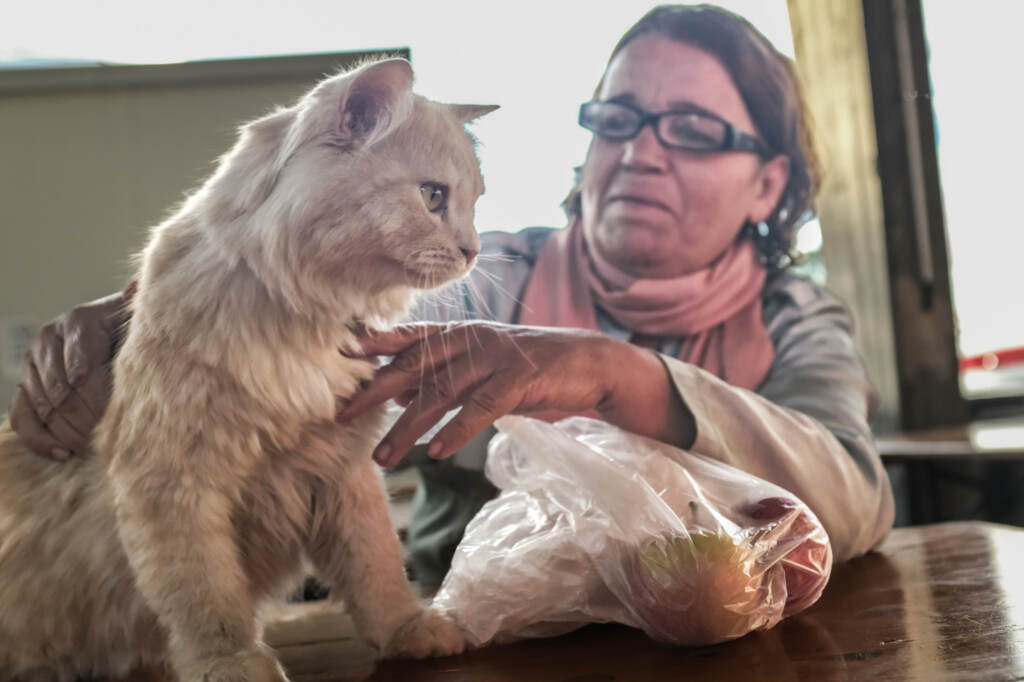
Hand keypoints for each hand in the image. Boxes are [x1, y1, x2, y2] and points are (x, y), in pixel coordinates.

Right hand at [8, 282, 134, 458]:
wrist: (108, 329)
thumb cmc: (129, 328)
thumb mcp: (135, 319)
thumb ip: (136, 311)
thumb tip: (138, 289)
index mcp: (79, 320)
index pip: (82, 367)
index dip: (97, 397)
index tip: (113, 417)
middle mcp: (49, 338)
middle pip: (61, 390)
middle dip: (84, 419)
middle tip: (104, 440)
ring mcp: (33, 363)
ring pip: (42, 404)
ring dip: (66, 432)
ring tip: (89, 449)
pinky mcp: (24, 385)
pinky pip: (22, 416)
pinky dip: (39, 438)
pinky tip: (62, 453)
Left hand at [336, 321, 693, 466]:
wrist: (591, 365)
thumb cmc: (534, 370)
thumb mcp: (484, 369)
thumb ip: (446, 375)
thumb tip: (400, 390)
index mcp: (463, 335)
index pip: (412, 338)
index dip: (377, 344)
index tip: (343, 353)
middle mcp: (473, 341)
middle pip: (414, 366)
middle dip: (375, 392)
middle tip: (342, 415)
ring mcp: (495, 358)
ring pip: (440, 393)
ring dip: (407, 428)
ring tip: (384, 456)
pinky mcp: (518, 380)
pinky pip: (479, 408)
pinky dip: (455, 431)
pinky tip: (434, 453)